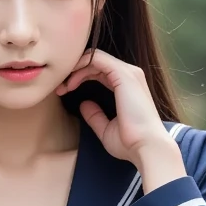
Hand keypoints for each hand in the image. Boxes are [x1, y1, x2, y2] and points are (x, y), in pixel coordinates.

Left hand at [55, 48, 184, 178]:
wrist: (146, 147)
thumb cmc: (129, 142)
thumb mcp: (106, 129)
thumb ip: (95, 116)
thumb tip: (84, 104)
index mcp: (127, 87)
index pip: (100, 70)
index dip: (80, 76)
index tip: (64, 91)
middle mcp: (130, 76)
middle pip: (96, 62)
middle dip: (74, 71)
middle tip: (60, 88)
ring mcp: (128, 73)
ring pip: (96, 58)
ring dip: (76, 68)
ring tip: (63, 86)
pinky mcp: (124, 75)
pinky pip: (98, 59)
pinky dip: (82, 66)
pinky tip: (71, 81)